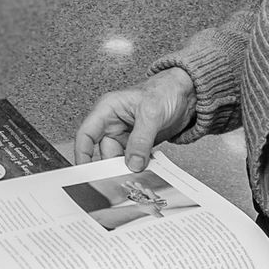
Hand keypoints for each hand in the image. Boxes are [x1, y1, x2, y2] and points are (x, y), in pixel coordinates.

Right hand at [74, 68, 196, 168]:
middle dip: (111, 166)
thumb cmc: (165, 90)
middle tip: (120, 178)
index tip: (85, 171)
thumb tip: (133, 163)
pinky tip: (147, 169)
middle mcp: (113, 123)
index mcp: (107, 109)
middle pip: (104, 151)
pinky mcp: (139, 144)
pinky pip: (134, 160)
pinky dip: (140, 166)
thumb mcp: (151, 113)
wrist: (187, 93)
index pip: (86, 134)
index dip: (82, 153)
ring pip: (120, 159)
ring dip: (128, 168)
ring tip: (137, 174)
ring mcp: (126, 135)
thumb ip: (141, 140)